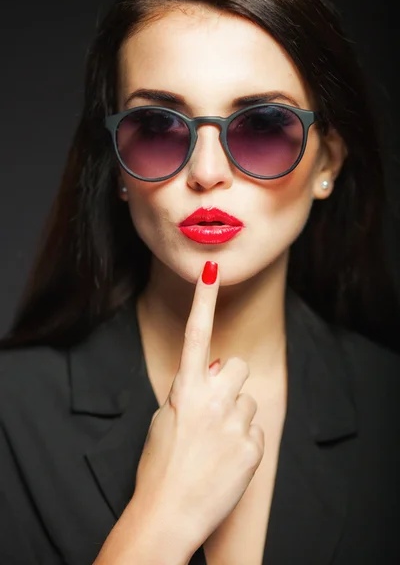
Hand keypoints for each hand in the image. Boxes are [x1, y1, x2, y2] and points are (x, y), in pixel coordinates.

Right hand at [133, 261, 264, 551]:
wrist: (168, 514)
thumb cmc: (160, 465)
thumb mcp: (164, 419)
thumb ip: (189, 389)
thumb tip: (216, 369)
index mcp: (184, 389)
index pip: (196, 334)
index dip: (204, 299)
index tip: (212, 269)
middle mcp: (212, 399)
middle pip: (237, 366)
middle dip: (229, 381)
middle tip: (214, 410)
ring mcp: (235, 422)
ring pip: (249, 399)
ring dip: (236, 415)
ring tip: (216, 443)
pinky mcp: (253, 446)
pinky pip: (256, 429)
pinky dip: (244, 442)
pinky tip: (226, 460)